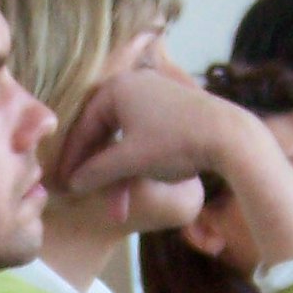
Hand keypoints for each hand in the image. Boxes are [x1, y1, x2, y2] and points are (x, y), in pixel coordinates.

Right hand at [53, 69, 259, 194]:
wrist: (230, 137)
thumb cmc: (174, 143)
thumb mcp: (129, 161)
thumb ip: (96, 172)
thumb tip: (73, 184)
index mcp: (117, 88)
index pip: (84, 127)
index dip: (72, 160)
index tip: (62, 185)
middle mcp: (134, 85)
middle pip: (103, 133)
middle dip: (98, 172)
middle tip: (83, 195)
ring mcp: (155, 96)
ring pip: (125, 140)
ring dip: (120, 175)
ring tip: (118, 207)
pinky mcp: (174, 110)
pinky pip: (143, 137)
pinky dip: (138, 163)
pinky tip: (136, 186)